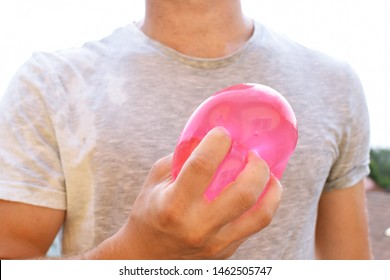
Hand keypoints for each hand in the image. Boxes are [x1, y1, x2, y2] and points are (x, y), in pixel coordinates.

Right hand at [88, 127, 281, 258]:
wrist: (147, 258)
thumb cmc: (149, 214)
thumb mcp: (156, 181)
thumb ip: (182, 158)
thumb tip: (209, 138)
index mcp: (174, 205)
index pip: (203, 166)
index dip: (217, 142)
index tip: (223, 133)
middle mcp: (198, 226)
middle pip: (244, 192)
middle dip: (257, 166)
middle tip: (253, 154)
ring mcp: (215, 243)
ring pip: (260, 214)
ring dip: (271, 187)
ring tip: (266, 173)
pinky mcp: (226, 251)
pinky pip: (256, 225)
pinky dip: (265, 203)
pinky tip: (262, 191)